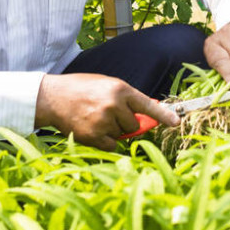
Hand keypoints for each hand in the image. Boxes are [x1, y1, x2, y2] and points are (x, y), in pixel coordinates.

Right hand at [34, 73, 179, 150]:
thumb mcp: (107, 84)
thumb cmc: (82, 88)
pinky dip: (106, 141)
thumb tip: (150, 110)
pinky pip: (112, 145)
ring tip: (96, 117)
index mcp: (120, 89)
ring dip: (114, 130)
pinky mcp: (93, 136)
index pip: (147, 105)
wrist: (53, 97)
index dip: (163, 115)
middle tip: (109, 112)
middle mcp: (114, 105)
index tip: (176, 122)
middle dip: (126, 122)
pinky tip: (93, 129)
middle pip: (135, 124)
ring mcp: (103, 122)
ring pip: (122, 135)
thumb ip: (128, 98)